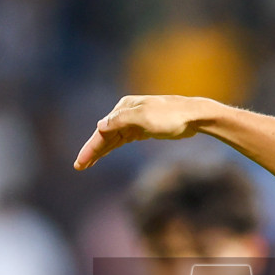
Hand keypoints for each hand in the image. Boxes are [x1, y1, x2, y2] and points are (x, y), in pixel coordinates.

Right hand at [73, 95, 212, 169]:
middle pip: (105, 135)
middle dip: (92, 151)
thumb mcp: (144, 117)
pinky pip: (123, 139)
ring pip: (113, 138)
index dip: (90, 148)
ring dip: (101, 150)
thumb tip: (100, 125)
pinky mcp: (144, 129)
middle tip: (79, 166)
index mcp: (124, 107)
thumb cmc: (171, 116)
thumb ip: (121, 120)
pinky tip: (106, 152)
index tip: (80, 163)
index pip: (102, 131)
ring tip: (88, 164)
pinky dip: (114, 146)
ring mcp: (135, 121)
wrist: (195, 116)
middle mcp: (127, 112)